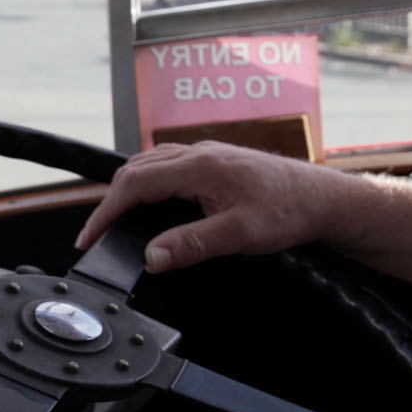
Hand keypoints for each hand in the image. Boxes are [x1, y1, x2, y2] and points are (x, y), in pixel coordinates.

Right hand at [75, 141, 354, 273]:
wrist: (323, 198)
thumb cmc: (289, 212)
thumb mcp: (241, 235)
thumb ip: (194, 244)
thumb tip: (152, 257)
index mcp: (200, 167)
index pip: (135, 184)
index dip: (105, 211)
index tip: (89, 237)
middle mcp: (200, 153)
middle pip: (137, 170)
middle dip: (111, 200)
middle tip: (96, 233)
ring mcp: (209, 154)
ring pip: (152, 164)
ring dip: (129, 188)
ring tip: (115, 219)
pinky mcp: (217, 162)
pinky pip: (169, 164)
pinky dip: (148, 182)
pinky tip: (151, 201)